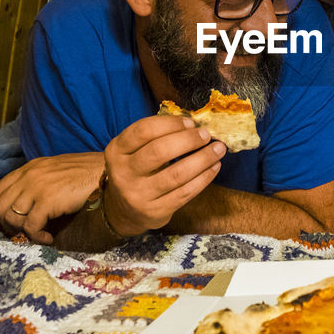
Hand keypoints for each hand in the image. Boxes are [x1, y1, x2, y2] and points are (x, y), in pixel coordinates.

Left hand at [0, 152, 103, 243]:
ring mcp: (37, 187)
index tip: (6, 222)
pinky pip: (31, 226)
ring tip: (37, 236)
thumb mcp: (57, 171)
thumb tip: (29, 202)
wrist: (108, 170)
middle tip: (17, 235)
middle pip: (1, 204)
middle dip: (5, 224)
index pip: (0, 189)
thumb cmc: (88, 173)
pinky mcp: (47, 201)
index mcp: (31, 167)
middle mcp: (30, 175)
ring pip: (12, 217)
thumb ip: (40, 181)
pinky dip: (37, 237)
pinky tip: (48, 238)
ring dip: (22, 232)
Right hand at [101, 115, 225, 236]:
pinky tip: (214, 167)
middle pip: (159, 151)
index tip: (191, 122)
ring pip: (176, 174)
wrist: (123, 211)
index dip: (170, 124)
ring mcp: (138, 195)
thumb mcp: (132, 151)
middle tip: (206, 135)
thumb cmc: (135, 171)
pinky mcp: (155, 211)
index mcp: (116, 151)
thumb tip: (195, 124)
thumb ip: (155, 137)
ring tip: (218, 149)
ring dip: (202, 159)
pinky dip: (203, 178)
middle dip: (188, 140)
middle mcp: (123, 173)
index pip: (143, 131)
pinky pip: (184, 193)